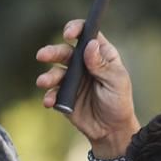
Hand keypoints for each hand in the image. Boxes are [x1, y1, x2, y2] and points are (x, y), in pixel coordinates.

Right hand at [36, 19, 139, 159]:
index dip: (76, 29)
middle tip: (42, 55)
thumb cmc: (118, 102)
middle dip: (52, 52)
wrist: (110, 131)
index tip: (68, 34)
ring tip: (43, 83)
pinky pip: (52, 92)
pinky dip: (49, 96)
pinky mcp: (63, 96)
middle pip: (65, 51)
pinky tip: (49, 102)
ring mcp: (72, 79)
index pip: (86, 34)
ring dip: (47, 76)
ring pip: (55, 71)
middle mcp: (83, 64)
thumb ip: (102, 65)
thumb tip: (90, 45)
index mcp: (100, 54)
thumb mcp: (116, 81)